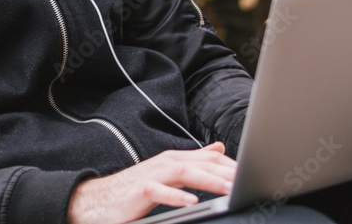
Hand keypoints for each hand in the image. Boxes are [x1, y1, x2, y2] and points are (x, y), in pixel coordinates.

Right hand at [67, 142, 235, 223]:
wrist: (98, 201)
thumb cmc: (135, 189)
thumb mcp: (169, 172)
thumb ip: (195, 161)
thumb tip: (219, 148)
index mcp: (175, 160)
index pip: (210, 159)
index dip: (232, 166)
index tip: (253, 174)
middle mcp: (166, 163)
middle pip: (202, 163)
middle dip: (227, 172)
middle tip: (248, 181)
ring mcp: (152, 176)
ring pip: (185, 173)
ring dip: (208, 180)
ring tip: (228, 189)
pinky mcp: (139, 191)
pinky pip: (159, 192)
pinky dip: (176, 197)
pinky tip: (191, 202)